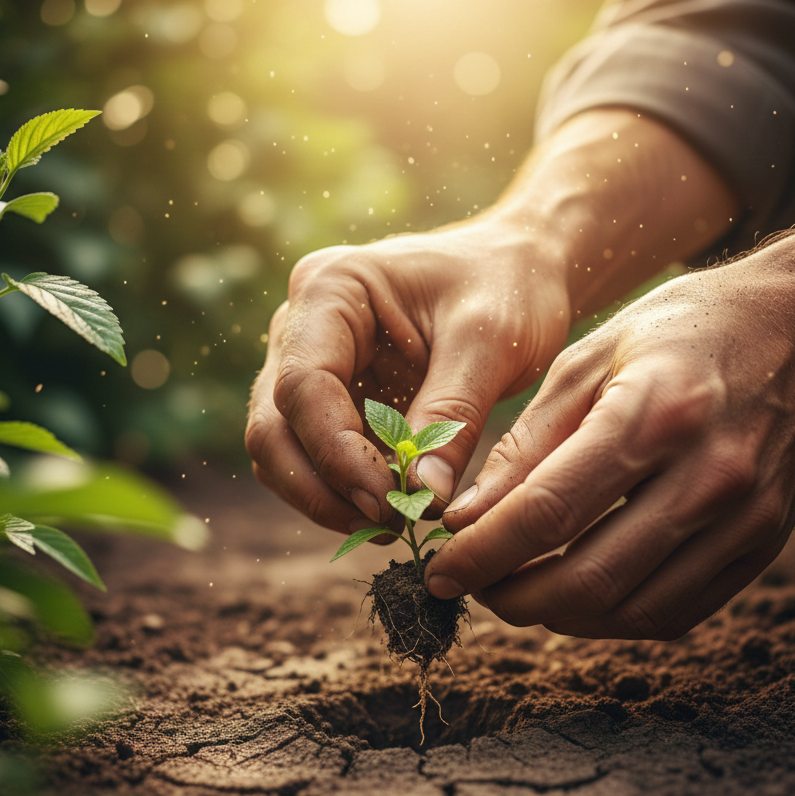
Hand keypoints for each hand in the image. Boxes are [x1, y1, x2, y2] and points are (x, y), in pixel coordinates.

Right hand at [246, 217, 570, 534]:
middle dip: (320, 486)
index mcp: (331, 288)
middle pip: (274, 425)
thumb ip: (452, 417)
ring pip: (283, 448)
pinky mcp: (333, 396)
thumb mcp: (490, 343)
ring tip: (391, 525)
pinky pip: (315, 454)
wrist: (520, 269)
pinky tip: (393, 508)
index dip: (337, 453)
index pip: (303, 384)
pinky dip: (343, 489)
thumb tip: (421, 500)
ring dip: (326, 496)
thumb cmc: (507, 285)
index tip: (388, 501)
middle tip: (384, 526)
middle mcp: (303, 324)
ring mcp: (311, 361)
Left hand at [425, 238, 794, 638]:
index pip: (546, 514)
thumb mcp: (591, 359)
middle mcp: (709, 476)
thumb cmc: (683, 331)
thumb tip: (464, 520)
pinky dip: (614, 617)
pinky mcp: (765, 545)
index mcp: (653, 414)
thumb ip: (526, 444)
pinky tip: (579, 594)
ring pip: (631, 612)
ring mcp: (747, 520)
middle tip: (472, 586)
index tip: (438, 571)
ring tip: (518, 589)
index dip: (481, 555)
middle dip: (511, 598)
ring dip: (558, 617)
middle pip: (588, 579)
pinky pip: (676, 612)